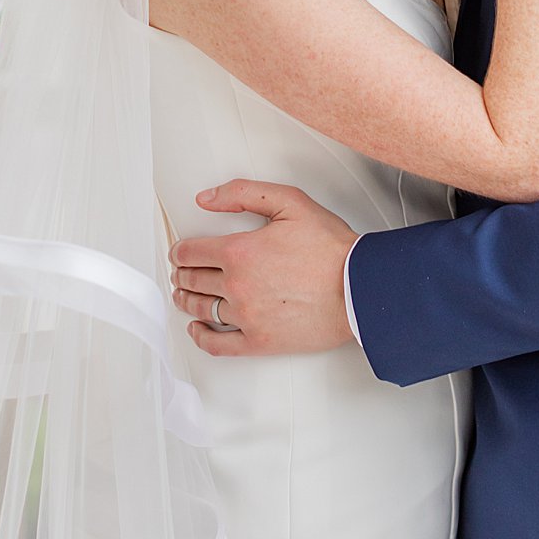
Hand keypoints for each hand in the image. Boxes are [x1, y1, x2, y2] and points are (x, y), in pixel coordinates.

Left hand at [169, 180, 357, 356]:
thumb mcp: (289, 202)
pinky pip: (218, 343)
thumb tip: (205, 199)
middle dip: (182, 274)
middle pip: (193, 280)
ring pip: (201, 309)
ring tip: (184, 295)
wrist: (359, 287)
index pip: (191, 252)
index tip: (179, 252)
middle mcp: (237, 285)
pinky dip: (201, 336)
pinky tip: (196, 329)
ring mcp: (246, 316)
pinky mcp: (259, 341)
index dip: (179, 251)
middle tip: (181, 272)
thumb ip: (243, 194)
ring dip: (187, 300)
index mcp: (239, 251)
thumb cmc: (330, 247)